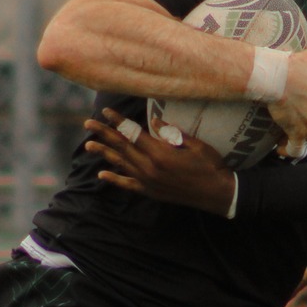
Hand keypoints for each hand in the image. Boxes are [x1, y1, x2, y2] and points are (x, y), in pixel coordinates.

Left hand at [84, 109, 236, 214]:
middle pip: (122, 147)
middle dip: (104, 134)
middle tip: (88, 124)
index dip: (118, 121)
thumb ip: (172, 134)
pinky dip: (114, 179)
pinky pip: (128, 184)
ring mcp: (148, 182)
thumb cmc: (210, 166)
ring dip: (104, 153)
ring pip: (121, 164)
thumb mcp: (196, 145)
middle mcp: (150, 168)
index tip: (105, 112)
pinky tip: (102, 174)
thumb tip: (155, 122)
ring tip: (88, 144)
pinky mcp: (151, 192)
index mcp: (160, 153)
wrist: (218, 194)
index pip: (133, 133)